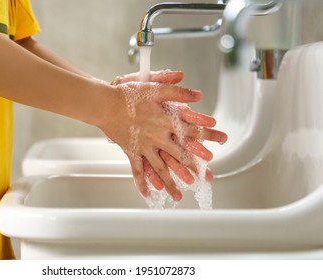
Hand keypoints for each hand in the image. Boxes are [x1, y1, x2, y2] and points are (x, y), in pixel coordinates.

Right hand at [104, 70, 226, 200]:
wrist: (106, 105)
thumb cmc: (129, 95)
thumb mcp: (156, 88)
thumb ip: (178, 92)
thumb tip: (198, 96)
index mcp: (166, 121)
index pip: (193, 130)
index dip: (209, 134)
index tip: (222, 139)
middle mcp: (158, 137)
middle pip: (181, 155)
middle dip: (195, 166)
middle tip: (207, 177)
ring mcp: (145, 147)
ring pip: (161, 169)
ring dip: (171, 182)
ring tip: (178, 196)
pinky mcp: (132, 152)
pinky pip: (137, 170)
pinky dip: (142, 182)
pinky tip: (147, 193)